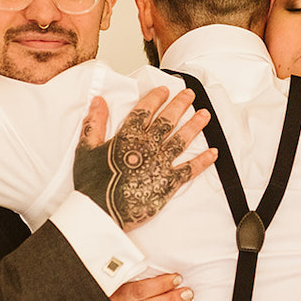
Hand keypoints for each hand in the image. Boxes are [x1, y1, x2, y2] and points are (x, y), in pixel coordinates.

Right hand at [72, 87, 216, 231]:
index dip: (156, 98)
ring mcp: (160, 163)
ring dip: (194, 126)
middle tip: (190, 95)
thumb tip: (99, 101)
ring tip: (205, 115)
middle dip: (180, 105)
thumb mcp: (86, 148)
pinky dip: (203, 161)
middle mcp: (147, 146)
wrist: (100, 211)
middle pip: (167, 120)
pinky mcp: (168, 183)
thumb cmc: (91, 182)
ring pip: (181, 140)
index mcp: (127, 136)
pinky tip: (214, 152)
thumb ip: (95, 123)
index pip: (145, 110)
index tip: (165, 90)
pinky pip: (190, 170)